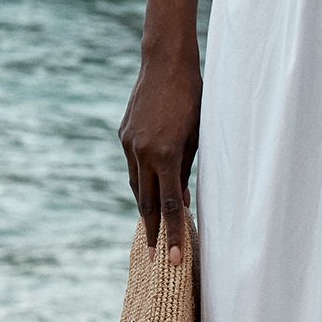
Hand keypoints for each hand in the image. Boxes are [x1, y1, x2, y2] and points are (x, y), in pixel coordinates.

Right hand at [118, 48, 201, 263]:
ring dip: (146, 208)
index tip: (172, 259)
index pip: (172, 205)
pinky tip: (148, 190)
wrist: (165, 63)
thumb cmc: (193, 98)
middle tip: (154, 257)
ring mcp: (129, 144)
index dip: (173, 234)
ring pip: (137, 185)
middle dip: (152, 231)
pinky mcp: (124, 135)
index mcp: (166, 155)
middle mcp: (143, 153)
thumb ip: (187, 169)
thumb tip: (181, 198)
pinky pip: (133, 166)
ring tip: (152, 229)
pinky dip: (142, 181)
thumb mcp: (198, 136)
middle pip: (147, 202)